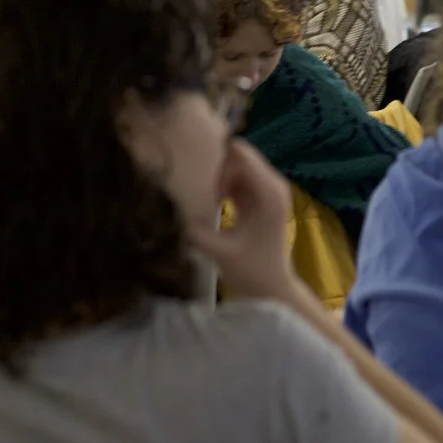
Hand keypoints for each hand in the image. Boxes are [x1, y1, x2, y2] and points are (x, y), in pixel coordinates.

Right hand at [187, 138, 296, 302]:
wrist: (274, 289)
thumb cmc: (252, 273)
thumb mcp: (220, 253)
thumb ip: (196, 232)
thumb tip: (168, 212)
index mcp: (269, 192)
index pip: (241, 153)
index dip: (217, 163)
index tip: (203, 186)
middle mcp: (273, 184)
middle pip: (239, 154)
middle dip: (216, 167)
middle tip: (200, 189)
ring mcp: (269, 189)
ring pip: (237, 164)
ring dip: (218, 176)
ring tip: (205, 197)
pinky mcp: (261, 196)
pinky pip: (238, 177)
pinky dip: (223, 184)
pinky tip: (212, 202)